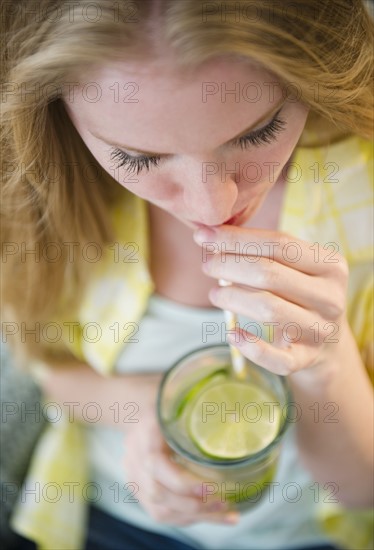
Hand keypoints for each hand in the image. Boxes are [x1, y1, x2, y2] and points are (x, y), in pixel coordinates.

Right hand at [123, 406, 239, 525]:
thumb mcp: (183, 393)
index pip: (156, 463)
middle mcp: (133, 455)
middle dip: (195, 504)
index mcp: (145, 430)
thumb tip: (238, 415)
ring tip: (226, 514)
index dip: (183, 481)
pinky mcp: (138, 489)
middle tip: (226, 502)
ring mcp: (133, 474)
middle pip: (157, 492)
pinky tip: (212, 515)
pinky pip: (160, 513)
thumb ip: (204, 403)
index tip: (215, 487)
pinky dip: (188, 518)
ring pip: (159, 508)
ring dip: (195, 516)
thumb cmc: (169, 399)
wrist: (140, 406)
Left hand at [194, 225, 348, 380]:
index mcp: (330, 265)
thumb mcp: (293, 267)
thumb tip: (209, 236)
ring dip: (232, 299)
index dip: (237, 239)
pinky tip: (232, 334)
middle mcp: (330, 297)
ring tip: (215, 294)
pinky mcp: (306, 359)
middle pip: (269, 275)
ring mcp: (320, 330)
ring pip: (269, 310)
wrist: (326, 341)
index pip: (279, 244)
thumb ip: (261, 249)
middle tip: (207, 265)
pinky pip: (276, 358)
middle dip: (229, 266)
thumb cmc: (298, 292)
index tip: (204, 235)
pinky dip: (251, 347)